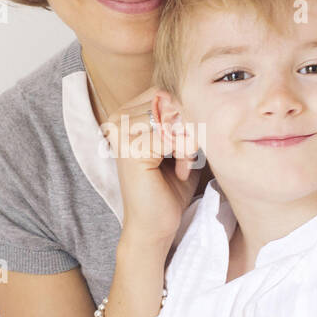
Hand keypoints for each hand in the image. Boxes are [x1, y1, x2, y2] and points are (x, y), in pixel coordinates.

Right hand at [102, 87, 203, 246]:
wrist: (155, 226)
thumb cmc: (168, 187)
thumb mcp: (178, 143)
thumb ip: (182, 117)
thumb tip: (199, 91)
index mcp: (124, 114)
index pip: (164, 91)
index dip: (184, 114)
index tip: (185, 145)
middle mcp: (117, 119)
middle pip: (169, 101)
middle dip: (187, 127)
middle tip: (186, 156)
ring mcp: (121, 133)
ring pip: (173, 117)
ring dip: (187, 140)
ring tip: (182, 162)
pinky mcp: (130, 150)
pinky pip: (172, 136)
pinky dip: (184, 152)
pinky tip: (180, 170)